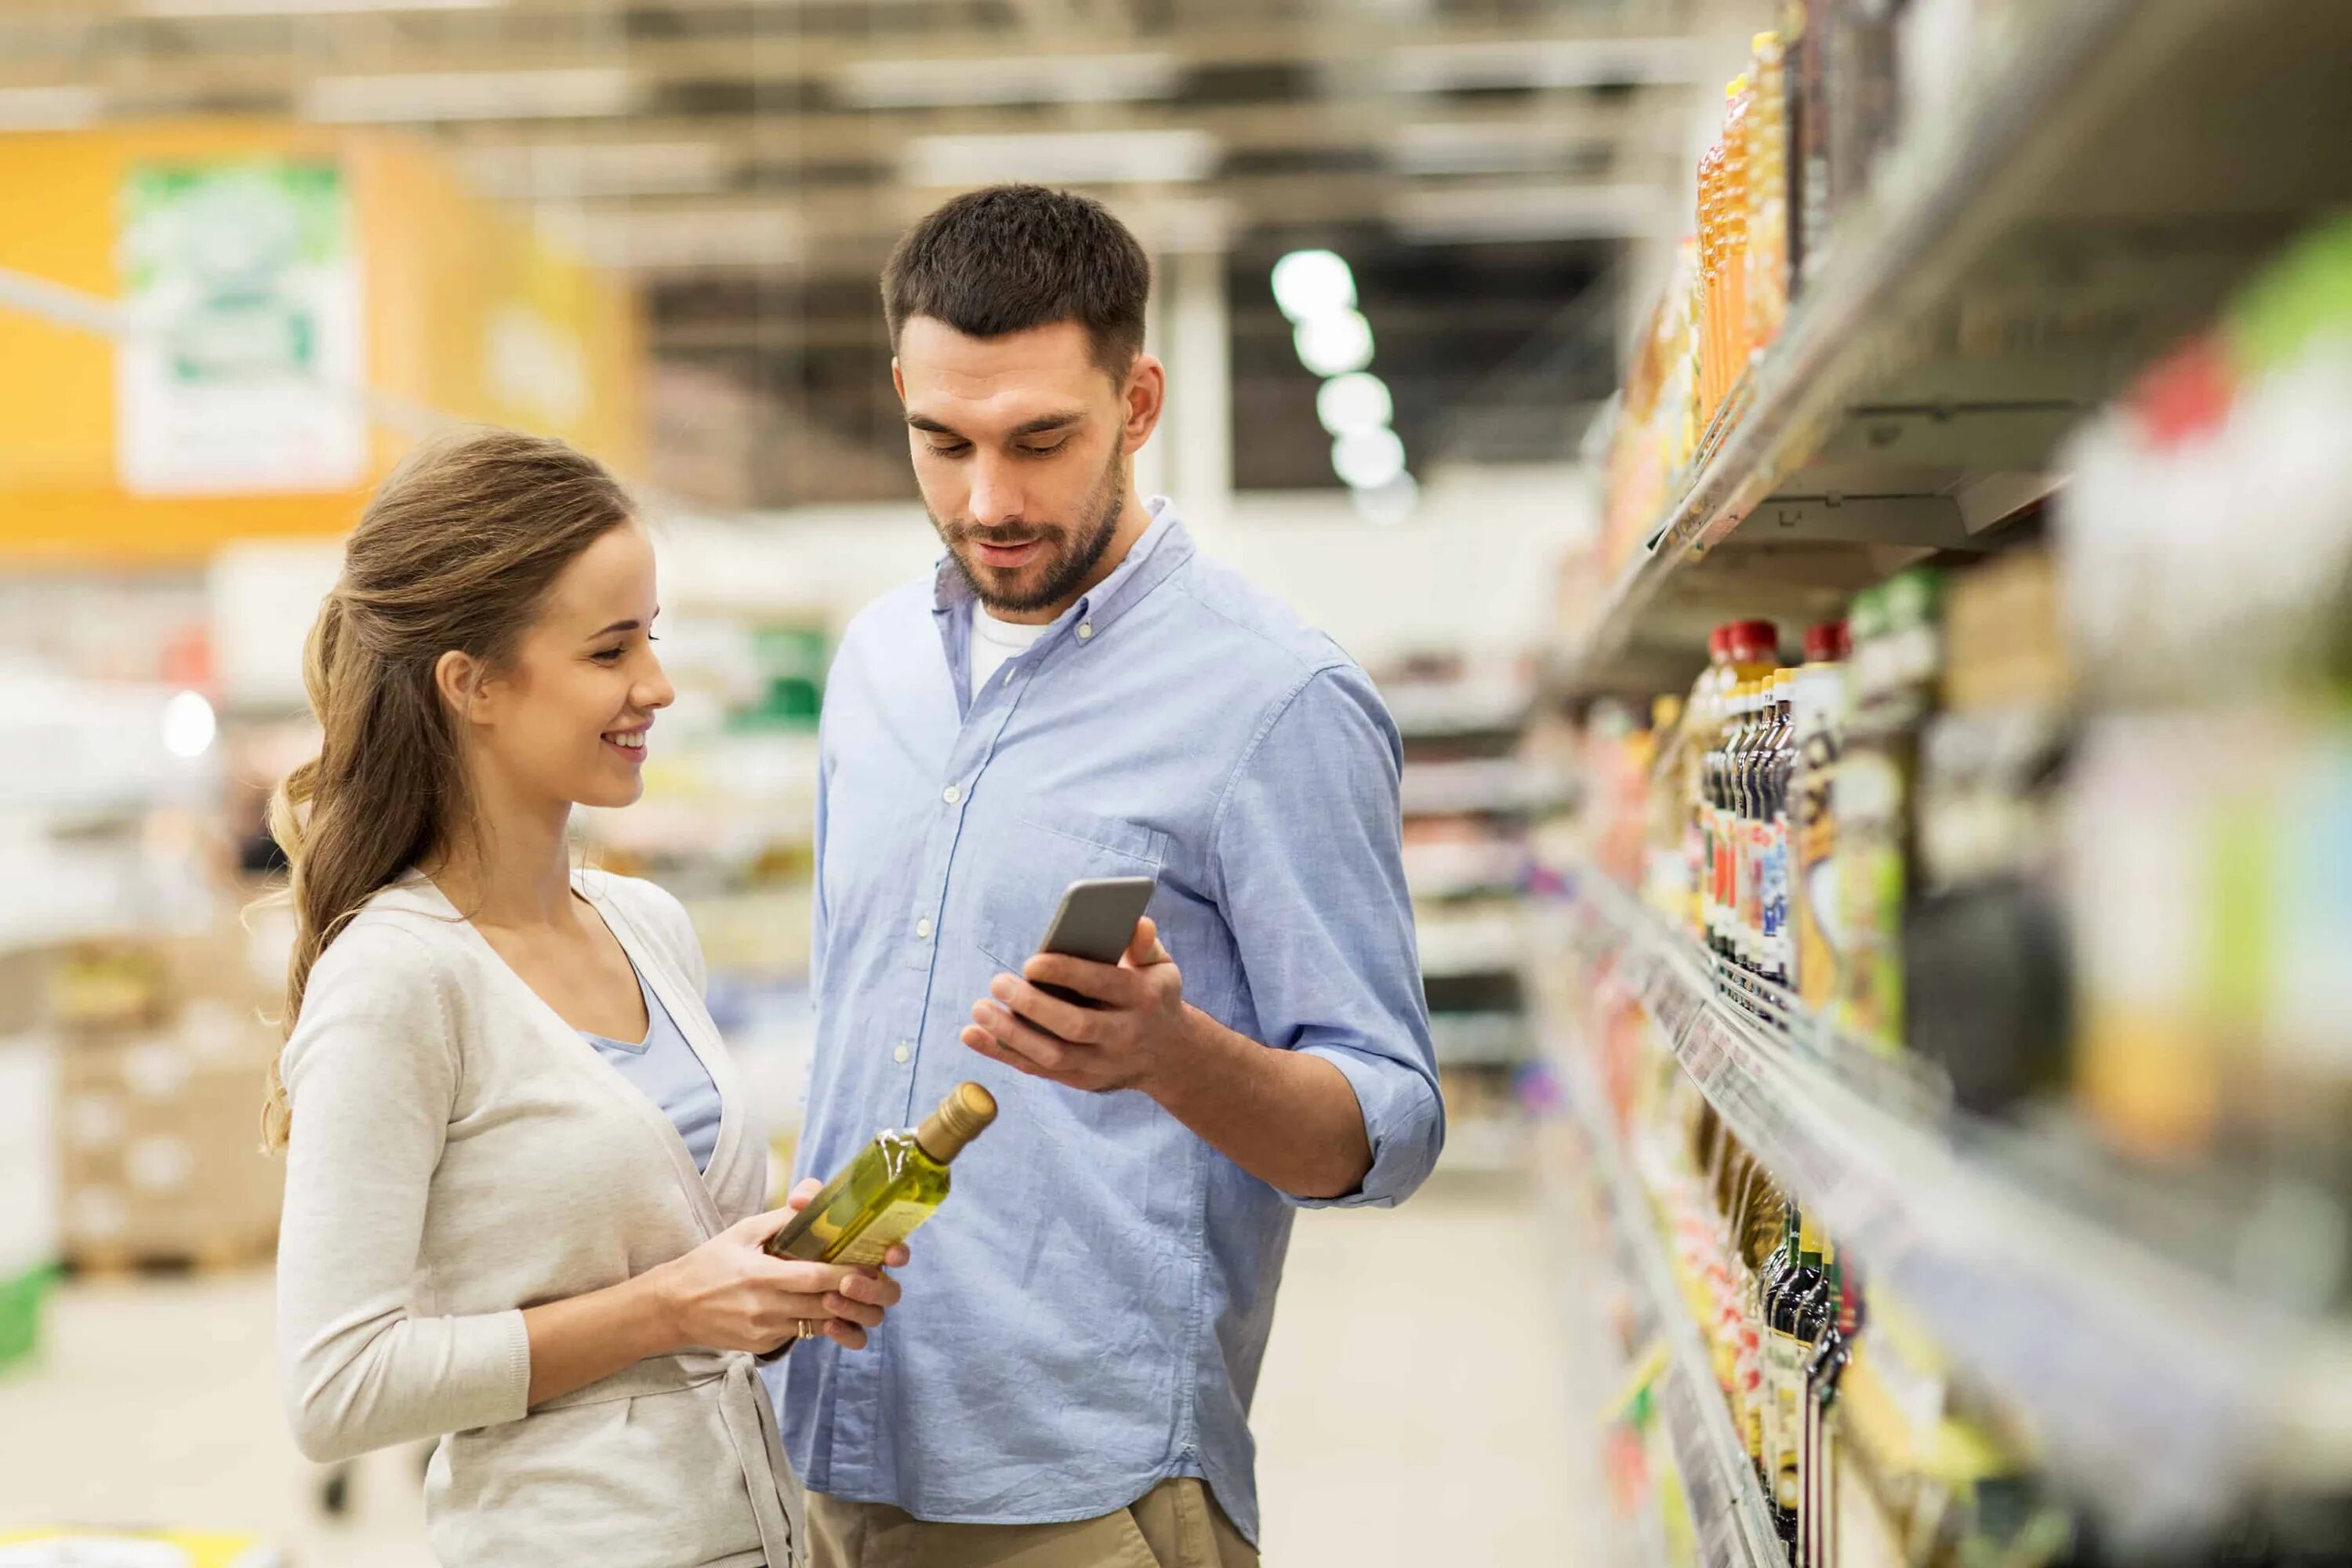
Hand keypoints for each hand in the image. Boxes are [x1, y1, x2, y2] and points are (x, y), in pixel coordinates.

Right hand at [652, 1178, 907, 1353]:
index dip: (847, 1273)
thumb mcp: (742, 1231)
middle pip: (824, 1306)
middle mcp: (764, 1307)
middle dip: (856, 1296)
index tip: (871, 1263)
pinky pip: (800, 1333)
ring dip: (843, 1312)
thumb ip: (782, 1218)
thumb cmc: (709, 1262)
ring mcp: (765, 1330)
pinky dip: (817, 1321)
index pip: (814, 1277)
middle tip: (877, 1280)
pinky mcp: (764, 1345)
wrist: (672, 1307)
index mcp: (759, 1274)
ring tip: (858, 1295)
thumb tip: (815, 1196)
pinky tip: (825, 1306)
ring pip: (818, 1324)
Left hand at [960, 916, 1189, 1094]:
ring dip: (1011, 1034)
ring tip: (980, 1009)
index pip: (1103, 985)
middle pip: (1076, 1026)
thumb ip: (1144, 943)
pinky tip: (972, 1035)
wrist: (1168, 1055)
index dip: (1066, 973)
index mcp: (1143, 999)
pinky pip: (1037, 1069)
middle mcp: (1123, 1035)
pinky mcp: (1080, 1080)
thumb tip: (1135, 921)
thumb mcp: (1160, 966)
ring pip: (1053, 1055)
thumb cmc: (1152, 995)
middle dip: (1034, 1006)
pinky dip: (1002, 1053)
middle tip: (998, 983)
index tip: (1031, 962)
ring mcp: (1101, 1064)